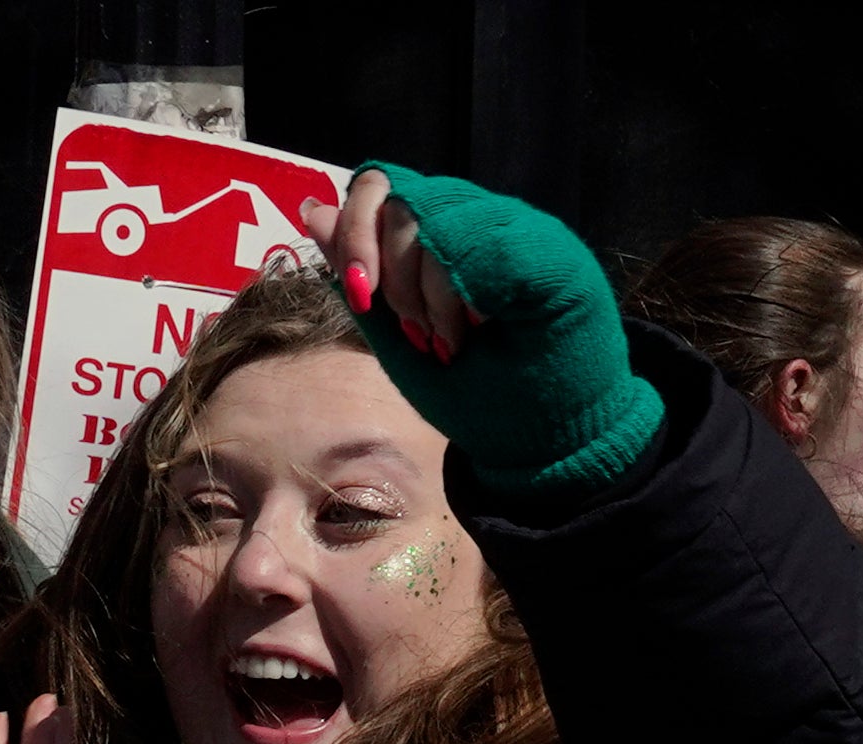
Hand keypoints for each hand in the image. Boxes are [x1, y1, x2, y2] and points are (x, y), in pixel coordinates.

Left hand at [297, 163, 658, 502]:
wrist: (539, 436)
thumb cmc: (474, 389)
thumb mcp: (395, 333)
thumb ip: (359, 275)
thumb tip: (313, 210)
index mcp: (439, 233)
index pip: (377, 188)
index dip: (354, 236)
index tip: (361, 296)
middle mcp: (477, 217)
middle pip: (397, 196)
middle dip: (387, 274)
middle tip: (415, 331)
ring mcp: (516, 225)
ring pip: (433, 218)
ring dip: (426, 294)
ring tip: (449, 340)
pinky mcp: (549, 247)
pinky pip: (480, 243)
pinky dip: (460, 296)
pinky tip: (476, 329)